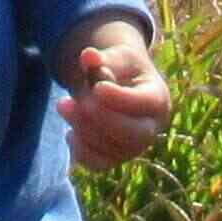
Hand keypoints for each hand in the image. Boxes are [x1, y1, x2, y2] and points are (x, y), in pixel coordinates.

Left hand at [59, 16, 169, 169]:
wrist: (118, 88)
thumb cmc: (120, 70)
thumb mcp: (116, 57)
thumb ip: (104, 58)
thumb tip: (88, 56)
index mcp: (157, 99)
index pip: (146, 104)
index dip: (120, 98)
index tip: (97, 87)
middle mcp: (151, 128)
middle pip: (134, 134)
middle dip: (100, 119)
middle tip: (71, 100)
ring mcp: (134, 148)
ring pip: (112, 149)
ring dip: (82, 129)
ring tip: (63, 104)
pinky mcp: (115, 159)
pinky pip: (98, 164)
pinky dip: (80, 150)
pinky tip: (70, 132)